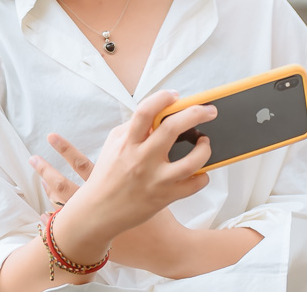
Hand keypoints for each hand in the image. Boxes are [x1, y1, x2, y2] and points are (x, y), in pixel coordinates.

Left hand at [30, 134, 189, 276]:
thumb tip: (153, 131)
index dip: (65, 150)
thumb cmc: (162, 215)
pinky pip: (68, 229)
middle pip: (64, 186)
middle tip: (33, 158)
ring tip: (40, 181)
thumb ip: (152, 157)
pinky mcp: (94, 238)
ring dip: (51, 194)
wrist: (163, 246)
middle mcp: (97, 204)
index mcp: (110, 186)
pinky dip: (54, 221)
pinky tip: (44, 215)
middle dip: (47, 171)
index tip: (51, 136)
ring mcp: (93, 224)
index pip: (81, 165)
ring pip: (63, 206)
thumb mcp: (160, 181)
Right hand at [35, 91, 214, 261]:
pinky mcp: (164, 197)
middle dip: (196, 113)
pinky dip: (202, 176)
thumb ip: (134, 128)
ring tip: (205, 143)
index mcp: (128, 143)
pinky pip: (194, 185)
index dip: (162, 98)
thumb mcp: (114, 144)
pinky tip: (200, 171)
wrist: (98, 212)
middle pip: (173, 128)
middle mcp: (142, 159)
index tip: (175, 95)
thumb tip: (158, 112)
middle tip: (209, 110)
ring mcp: (155, 180)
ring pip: (191, 161)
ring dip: (204, 149)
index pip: (145, 111)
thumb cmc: (107, 175)